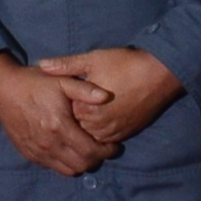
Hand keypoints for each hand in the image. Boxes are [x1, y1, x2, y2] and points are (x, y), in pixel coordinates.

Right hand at [0, 55, 115, 178]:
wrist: (3, 89)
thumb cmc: (35, 83)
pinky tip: (69, 148)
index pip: (90, 151)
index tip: (114, 145)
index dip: (107, 151)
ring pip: (68, 170)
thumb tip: (107, 97)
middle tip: (103, 149)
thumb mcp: (61, 81)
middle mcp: (49, 144)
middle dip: (97, 159)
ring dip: (82, 163)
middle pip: (82, 165)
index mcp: (59, 126)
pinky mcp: (30, 154)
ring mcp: (38, 151)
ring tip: (88, 150)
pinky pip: (53, 167)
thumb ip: (85, 90)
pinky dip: (66, 162)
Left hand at [38, 47, 182, 149]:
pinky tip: (98, 120)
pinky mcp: (126, 133)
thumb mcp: (92, 59)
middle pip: (76, 130)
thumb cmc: (125, 64)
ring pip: (91, 137)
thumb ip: (66, 65)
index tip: (53, 102)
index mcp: (86, 109)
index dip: (58, 109)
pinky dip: (100, 134)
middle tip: (65, 111)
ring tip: (83, 115)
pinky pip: (106, 140)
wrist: (160, 74)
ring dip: (85, 129)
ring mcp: (114, 132)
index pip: (63, 117)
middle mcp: (98, 126)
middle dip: (71, 121)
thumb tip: (41, 65)